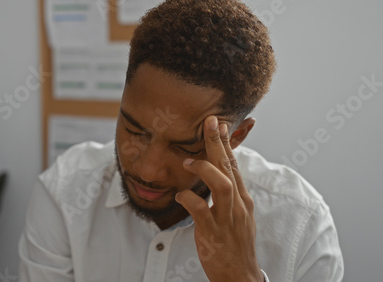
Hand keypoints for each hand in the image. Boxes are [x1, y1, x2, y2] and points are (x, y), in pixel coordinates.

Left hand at [175, 116, 262, 281]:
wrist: (239, 276)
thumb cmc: (235, 245)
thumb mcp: (238, 216)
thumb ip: (230, 196)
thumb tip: (221, 177)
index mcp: (242, 199)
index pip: (234, 166)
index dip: (226, 144)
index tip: (219, 124)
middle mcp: (238, 205)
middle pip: (229, 168)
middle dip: (219, 143)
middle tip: (210, 122)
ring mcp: (227, 219)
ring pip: (222, 186)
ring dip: (206, 169)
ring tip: (189, 160)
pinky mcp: (214, 233)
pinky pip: (201, 211)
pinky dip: (189, 199)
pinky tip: (180, 195)